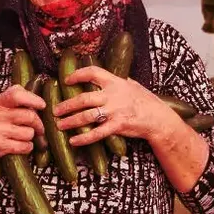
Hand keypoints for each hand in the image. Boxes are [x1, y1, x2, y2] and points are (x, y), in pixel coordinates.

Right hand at [0, 85, 45, 160]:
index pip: (17, 95)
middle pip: (30, 117)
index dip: (33, 99)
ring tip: (24, 135)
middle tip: (39, 127)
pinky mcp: (0, 146)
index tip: (42, 105)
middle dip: (39, 123)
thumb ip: (14, 95)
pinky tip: (22, 144)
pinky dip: (28, 146)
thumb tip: (36, 97)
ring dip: (31, 135)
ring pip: (29, 133)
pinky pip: (25, 146)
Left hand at [53, 66, 174, 145]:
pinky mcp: (117, 125)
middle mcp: (113, 95)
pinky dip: (84, 138)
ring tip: (60, 125)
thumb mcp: (132, 85)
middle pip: (83, 98)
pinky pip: (97, 133)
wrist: (158, 118)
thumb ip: (117, 81)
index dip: (77, 75)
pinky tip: (74, 141)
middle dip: (66, 105)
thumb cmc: (145, 100)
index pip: (92, 73)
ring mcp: (115, 111)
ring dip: (70, 121)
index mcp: (115, 82)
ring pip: (87, 116)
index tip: (66, 80)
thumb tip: (103, 76)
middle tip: (55, 110)